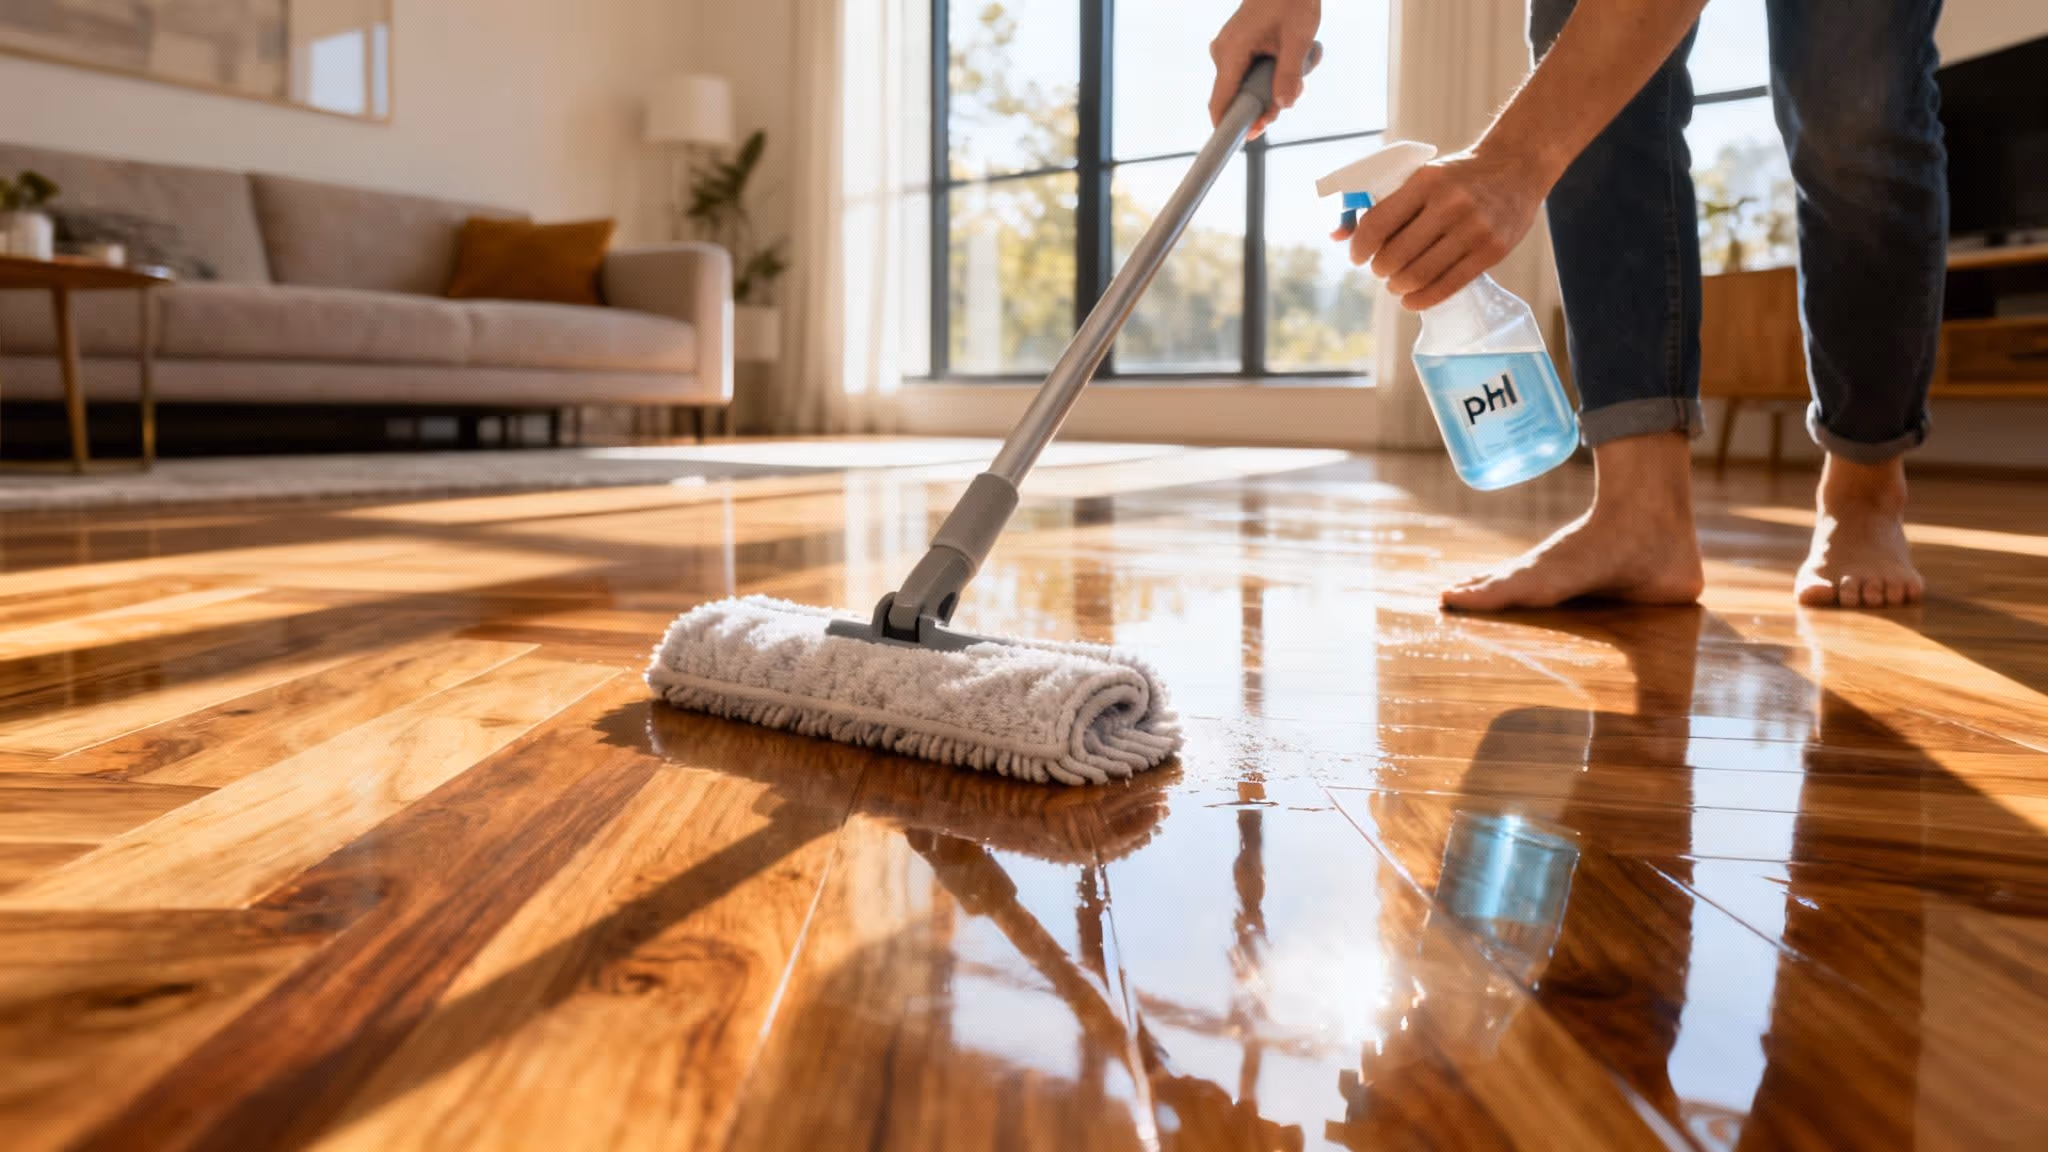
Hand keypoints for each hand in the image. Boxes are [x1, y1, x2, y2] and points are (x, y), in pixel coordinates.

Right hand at [1209, 0, 1320, 137]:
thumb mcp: (1298, 39)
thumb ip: (1289, 75)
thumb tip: (1284, 105)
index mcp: (1231, 52)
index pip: (1220, 102)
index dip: (1229, 126)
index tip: (1242, 141)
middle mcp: (1224, 53)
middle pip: (1240, 97)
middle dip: (1272, 99)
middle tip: (1299, 89)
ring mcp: (1230, 50)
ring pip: (1251, 86)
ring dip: (1280, 82)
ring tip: (1306, 58)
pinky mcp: (1239, 48)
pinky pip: (1254, 72)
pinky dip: (1277, 70)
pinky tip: (1298, 56)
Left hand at [1334, 148, 1552, 310]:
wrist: (1516, 167)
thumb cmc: (1457, 176)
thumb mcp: (1420, 176)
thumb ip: (1379, 203)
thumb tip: (1336, 234)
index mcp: (1425, 181)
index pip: (1377, 224)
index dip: (1359, 248)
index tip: (1358, 256)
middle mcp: (1450, 204)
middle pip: (1395, 256)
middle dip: (1380, 270)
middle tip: (1382, 270)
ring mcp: (1473, 229)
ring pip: (1419, 275)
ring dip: (1398, 287)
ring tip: (1397, 284)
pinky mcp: (1492, 250)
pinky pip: (1448, 286)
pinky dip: (1422, 299)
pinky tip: (1412, 299)